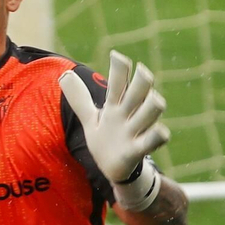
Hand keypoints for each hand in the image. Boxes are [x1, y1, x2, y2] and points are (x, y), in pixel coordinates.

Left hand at [58, 50, 169, 183]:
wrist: (113, 169)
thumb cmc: (106, 138)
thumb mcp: (90, 118)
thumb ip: (79, 98)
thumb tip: (64, 75)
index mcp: (116, 106)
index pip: (119, 83)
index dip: (119, 69)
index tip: (115, 54)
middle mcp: (129, 114)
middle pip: (140, 92)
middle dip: (143, 82)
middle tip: (143, 72)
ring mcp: (136, 131)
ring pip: (151, 113)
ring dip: (152, 105)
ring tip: (156, 99)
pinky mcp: (138, 150)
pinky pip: (152, 141)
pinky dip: (156, 136)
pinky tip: (161, 131)